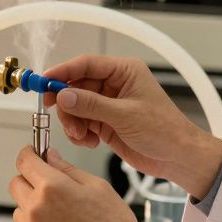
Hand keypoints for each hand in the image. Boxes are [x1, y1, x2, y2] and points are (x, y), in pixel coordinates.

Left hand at [9, 146, 149, 221]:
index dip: (29, 154)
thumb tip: (50, 157)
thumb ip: (68, 169)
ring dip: (32, 206)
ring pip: (19, 208)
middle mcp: (35, 208)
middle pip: (16, 183)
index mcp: (52, 187)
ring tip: (60, 215)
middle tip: (51, 186)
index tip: (34, 154)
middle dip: (30, 179)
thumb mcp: (98, 188)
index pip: (24, 160)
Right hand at [43, 55, 221, 197]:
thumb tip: (63, 95)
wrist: (177, 157)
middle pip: (75, 86)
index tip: (44, 82)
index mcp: (124, 72)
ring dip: (73, 122)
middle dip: (67, 104)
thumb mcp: (125, 115)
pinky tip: (91, 142)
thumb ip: (91, 105)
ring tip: (83, 136)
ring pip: (75, 106)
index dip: (62, 72)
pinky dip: (80, 133)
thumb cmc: (164, 130)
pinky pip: (81, 123)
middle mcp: (114, 85)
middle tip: (63, 118)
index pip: (85, 64)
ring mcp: (108, 104)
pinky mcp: (105, 122)